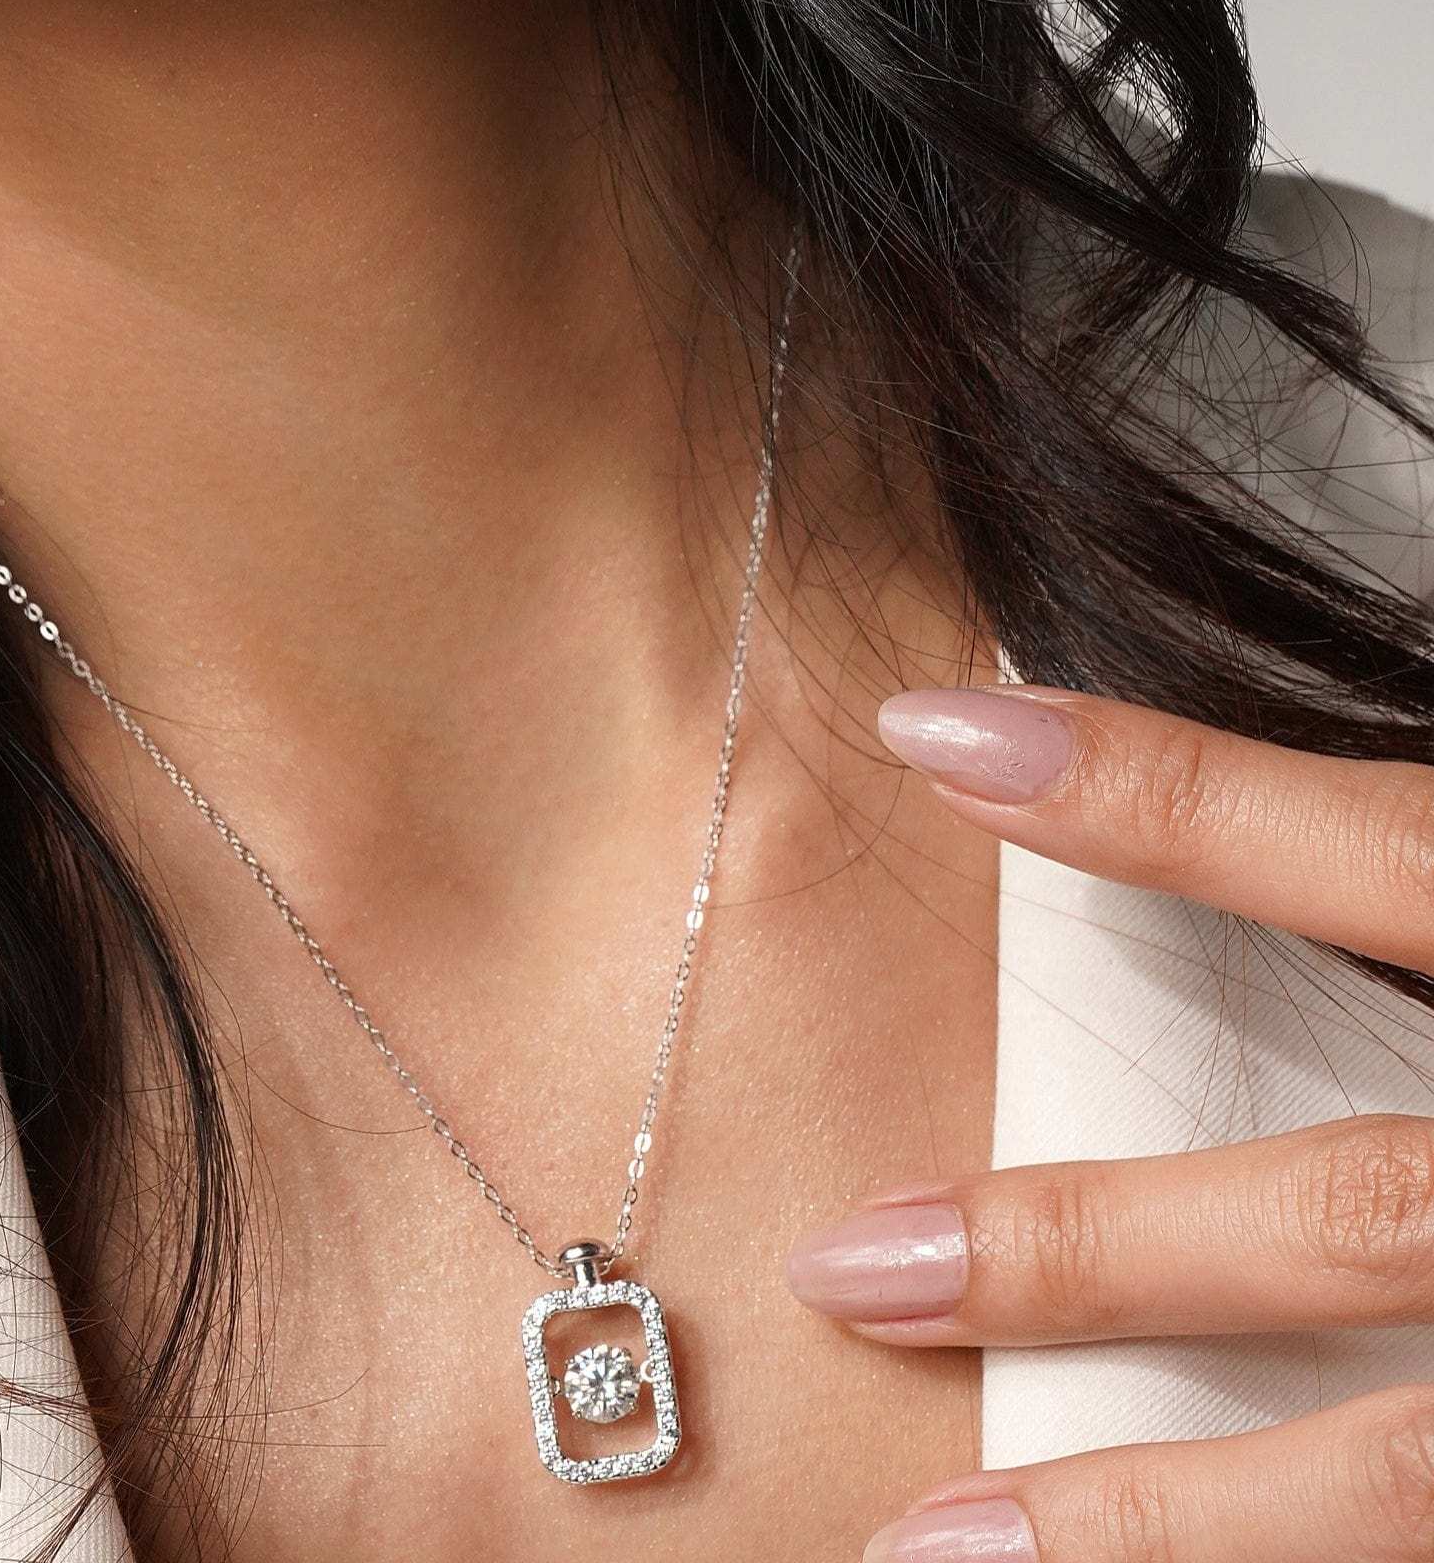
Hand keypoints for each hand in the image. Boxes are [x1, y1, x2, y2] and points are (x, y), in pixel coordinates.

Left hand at [786, 683, 1433, 1561]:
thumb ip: (1403, 873)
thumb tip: (1135, 786)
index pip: (1387, 854)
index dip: (1162, 797)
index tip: (926, 734)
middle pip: (1360, 1218)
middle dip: (1089, 1253)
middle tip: (839, 1268)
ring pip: (1401, 1477)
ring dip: (1154, 1527)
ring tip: (926, 1554)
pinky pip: (1420, 1539)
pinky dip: (1259, 1559)